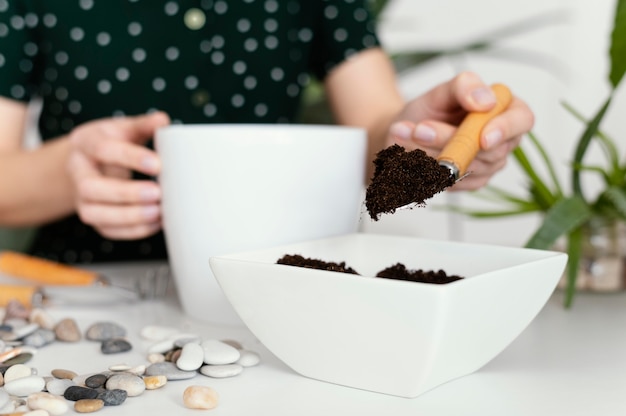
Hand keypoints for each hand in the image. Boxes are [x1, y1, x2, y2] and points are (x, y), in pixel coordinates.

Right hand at [66, 112, 170, 239]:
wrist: (92, 160)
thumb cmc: (114, 142)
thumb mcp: (125, 127)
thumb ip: (144, 124)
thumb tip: (163, 120)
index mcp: (85, 143)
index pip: (103, 150)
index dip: (131, 158)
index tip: (158, 165)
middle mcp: (77, 171)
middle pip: (90, 187)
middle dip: (125, 193)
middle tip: (157, 193)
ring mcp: (81, 197)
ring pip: (94, 214)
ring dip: (128, 217)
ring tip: (158, 212)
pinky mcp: (93, 216)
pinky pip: (107, 230)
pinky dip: (132, 231)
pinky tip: (156, 223)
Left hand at [387, 71, 533, 189]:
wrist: (406, 130)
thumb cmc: (431, 108)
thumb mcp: (443, 90)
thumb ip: (464, 86)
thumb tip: (486, 100)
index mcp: (506, 110)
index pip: (522, 120)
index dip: (506, 129)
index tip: (483, 136)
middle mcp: (503, 141)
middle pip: (489, 150)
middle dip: (450, 140)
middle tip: (420, 129)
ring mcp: (487, 166)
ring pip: (466, 167)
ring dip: (431, 152)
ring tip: (406, 134)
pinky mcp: (467, 183)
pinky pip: (450, 180)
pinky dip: (425, 167)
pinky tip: (408, 153)